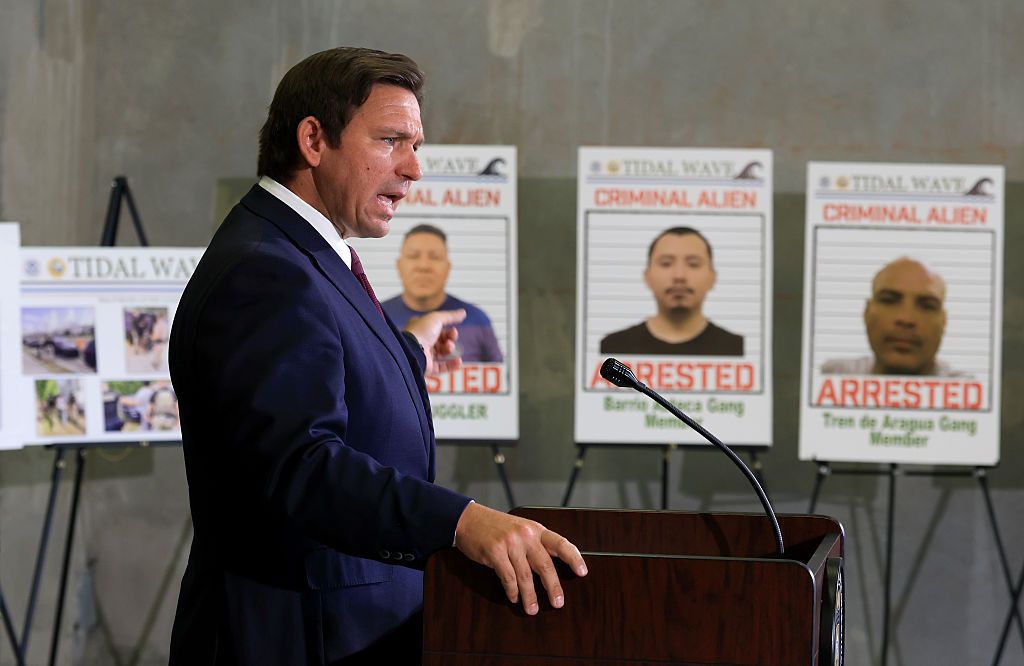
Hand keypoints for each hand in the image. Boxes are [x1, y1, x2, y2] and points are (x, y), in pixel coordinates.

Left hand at [405, 308, 465, 374]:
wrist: (412, 349)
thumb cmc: (421, 331)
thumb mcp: (436, 318)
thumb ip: (450, 316)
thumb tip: (463, 312)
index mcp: (422, 328)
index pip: (438, 329)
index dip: (448, 330)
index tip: (453, 330)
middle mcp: (423, 341)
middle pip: (442, 341)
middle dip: (450, 339)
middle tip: (450, 340)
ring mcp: (425, 355)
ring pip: (442, 353)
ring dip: (450, 349)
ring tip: (449, 348)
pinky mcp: (427, 367)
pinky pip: (442, 367)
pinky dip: (451, 364)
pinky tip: (458, 361)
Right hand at [454, 502, 587, 614]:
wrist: (469, 519)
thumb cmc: (496, 528)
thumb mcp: (521, 529)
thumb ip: (535, 544)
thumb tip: (550, 570)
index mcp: (536, 529)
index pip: (561, 543)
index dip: (574, 558)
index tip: (582, 572)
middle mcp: (525, 535)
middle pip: (545, 565)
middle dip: (553, 587)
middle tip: (558, 603)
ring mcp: (510, 543)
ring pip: (525, 575)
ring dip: (530, 595)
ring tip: (532, 609)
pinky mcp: (494, 552)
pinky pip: (508, 577)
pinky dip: (512, 591)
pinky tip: (513, 597)